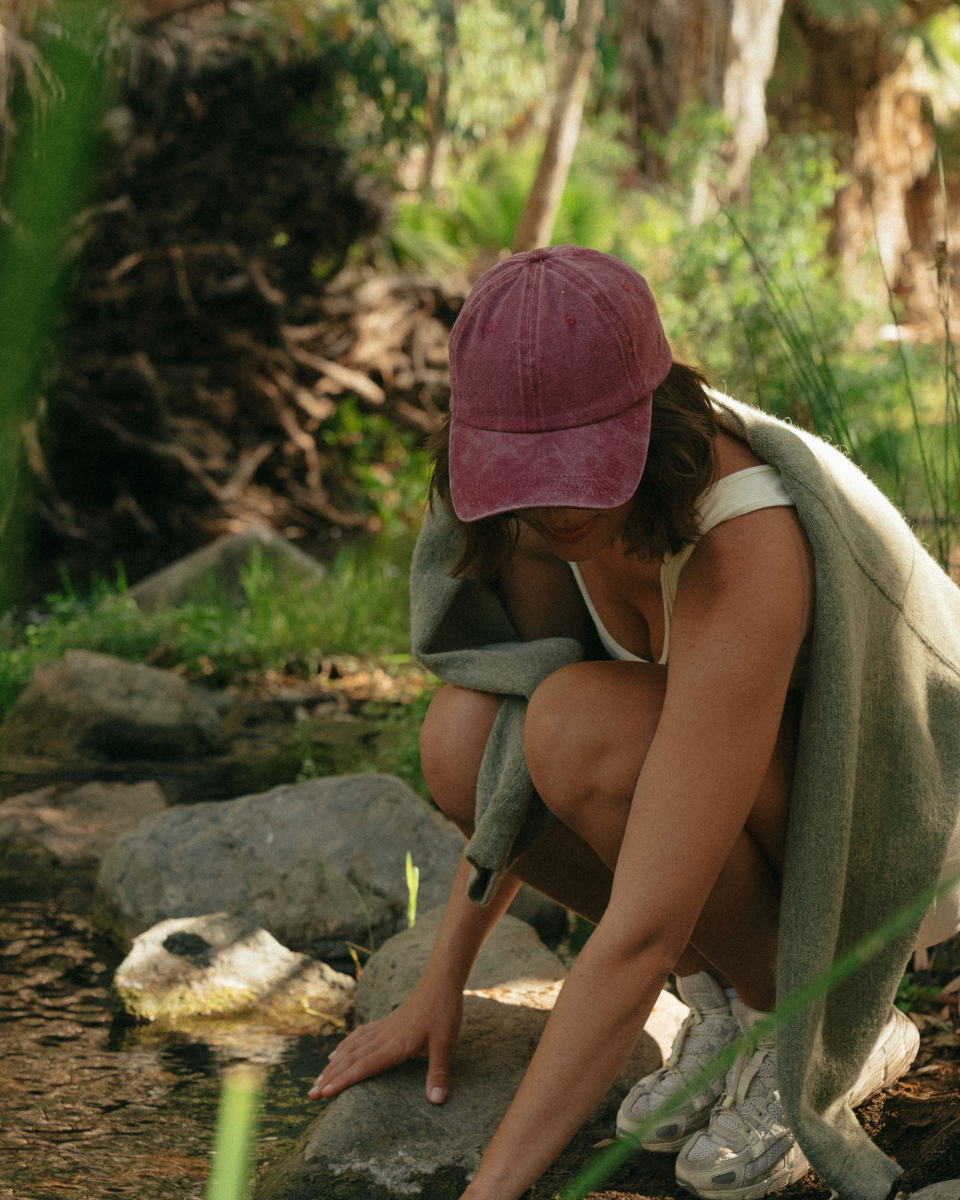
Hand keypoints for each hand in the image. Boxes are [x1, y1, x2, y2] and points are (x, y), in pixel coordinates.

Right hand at [308, 978, 463, 1104]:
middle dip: (330, 1077)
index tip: (324, 1093)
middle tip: (310, 1094)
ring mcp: (383, 1029)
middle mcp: (383, 1037)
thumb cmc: (443, 1012)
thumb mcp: (446, 1043)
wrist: (440, 981)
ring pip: (351, 1048)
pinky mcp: (385, 1023)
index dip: (343, 1080)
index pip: (363, 1066)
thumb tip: (437, 1101)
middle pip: (351, 1059)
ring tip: (317, 1079)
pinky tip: (337, 1053)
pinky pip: (359, 1036)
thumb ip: (439, 1072)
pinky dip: (345, 1046)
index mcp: (395, 1045)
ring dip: (333, 1064)